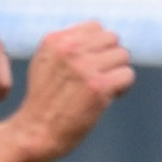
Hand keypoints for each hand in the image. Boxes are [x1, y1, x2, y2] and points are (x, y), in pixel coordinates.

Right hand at [10, 22, 133, 161]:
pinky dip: (122, 88)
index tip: (88, 65)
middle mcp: (69, 50)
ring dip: (116, 73)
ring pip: (122, 56)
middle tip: (97, 79)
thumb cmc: (43, 102)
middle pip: (112, 39)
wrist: (34, 134)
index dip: (97, 46)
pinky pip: (127, 75)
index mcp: (54, 40)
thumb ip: (67, 45)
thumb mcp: (45, 63)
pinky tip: (108, 98)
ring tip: (100, 89)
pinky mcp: (98, 87)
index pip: (95, 27)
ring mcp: (84, 68)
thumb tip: (99, 32)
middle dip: (109, 58)